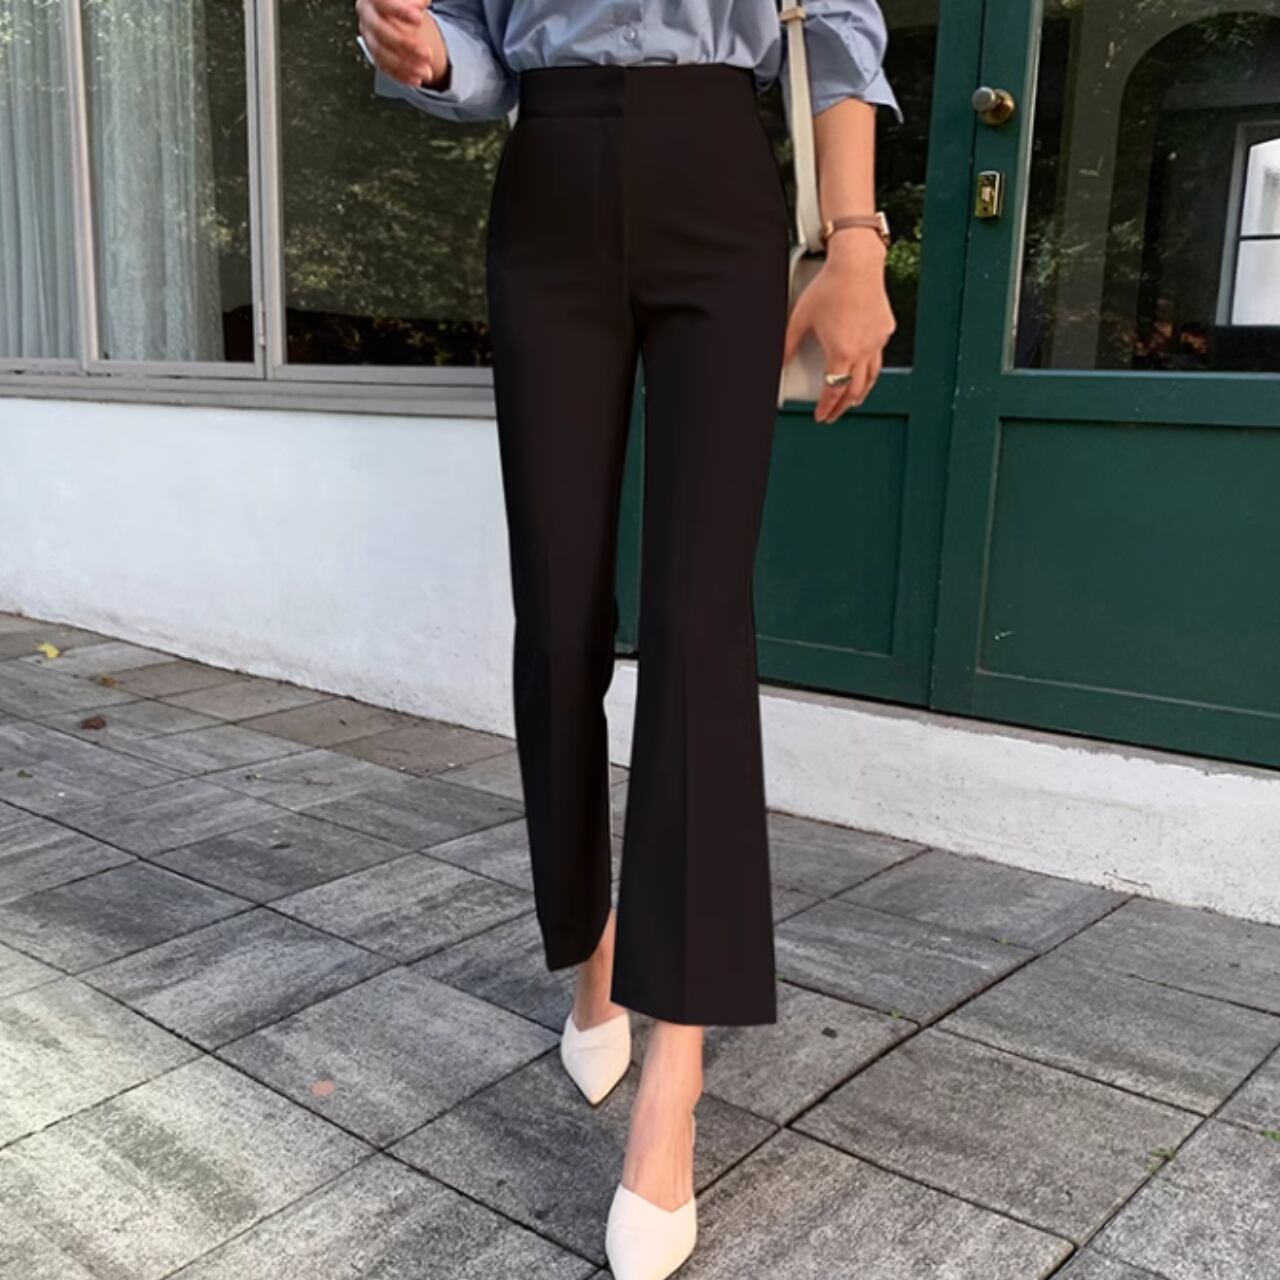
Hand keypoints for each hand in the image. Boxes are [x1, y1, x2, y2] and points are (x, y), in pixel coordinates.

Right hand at [355, 0, 447, 88]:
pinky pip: (383, 67)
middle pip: (380, 30)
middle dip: (406, 44)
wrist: (400, 12)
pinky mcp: (373, 52)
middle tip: (427, 54)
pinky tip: (416, 79)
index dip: (400, 11)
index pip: (383, 2)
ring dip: (405, 65)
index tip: (419, 18)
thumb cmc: (405, 1)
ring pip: (381, 52)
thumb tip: (421, 3)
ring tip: (426, 72)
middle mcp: (367, 14)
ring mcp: (368, 35)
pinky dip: (401, 75)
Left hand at [783, 231, 895, 422]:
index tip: (821, 415)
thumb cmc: (831, 286)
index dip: (826, 407)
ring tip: (853, 401)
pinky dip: (871, 370)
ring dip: (860, 393)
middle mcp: (862, 350)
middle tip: (833, 414)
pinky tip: (866, 370)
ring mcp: (876, 341)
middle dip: (842, 407)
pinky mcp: (884, 330)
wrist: (856, 264)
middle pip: (854, 390)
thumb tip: (779, 361)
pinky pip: (878, 357)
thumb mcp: (801, 318)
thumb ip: (789, 344)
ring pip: (871, 378)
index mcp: (841, 351)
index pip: (833, 390)